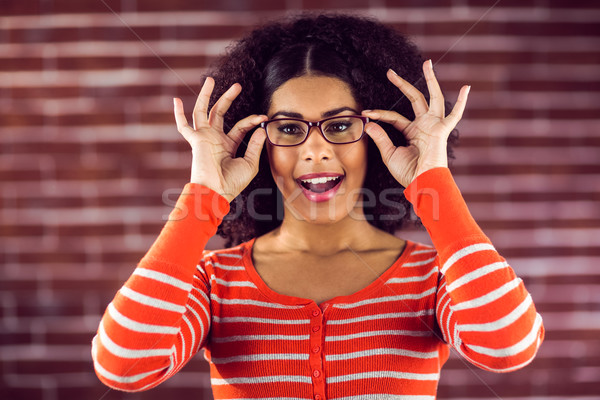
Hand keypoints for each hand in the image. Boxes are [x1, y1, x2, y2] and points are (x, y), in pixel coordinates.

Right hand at [173, 77, 267, 201]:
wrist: (216, 192)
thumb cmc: (232, 183)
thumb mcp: (250, 163)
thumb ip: (255, 145)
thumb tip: (261, 128)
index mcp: (227, 145)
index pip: (240, 126)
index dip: (252, 120)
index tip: (263, 117)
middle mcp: (214, 139)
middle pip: (220, 113)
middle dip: (228, 98)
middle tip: (237, 85)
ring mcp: (204, 138)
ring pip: (203, 112)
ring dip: (206, 96)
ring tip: (210, 79)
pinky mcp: (196, 140)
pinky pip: (184, 126)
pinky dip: (178, 114)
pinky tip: (176, 100)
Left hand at [362, 60, 469, 186]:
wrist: (421, 182)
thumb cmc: (407, 172)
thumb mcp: (389, 154)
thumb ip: (380, 137)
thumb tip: (368, 123)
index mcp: (412, 131)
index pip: (394, 116)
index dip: (379, 114)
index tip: (366, 112)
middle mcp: (424, 125)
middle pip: (414, 99)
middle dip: (403, 84)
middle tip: (390, 72)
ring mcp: (433, 126)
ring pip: (433, 97)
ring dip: (431, 80)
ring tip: (427, 63)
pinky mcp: (442, 130)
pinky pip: (455, 115)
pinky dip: (462, 102)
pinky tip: (467, 87)